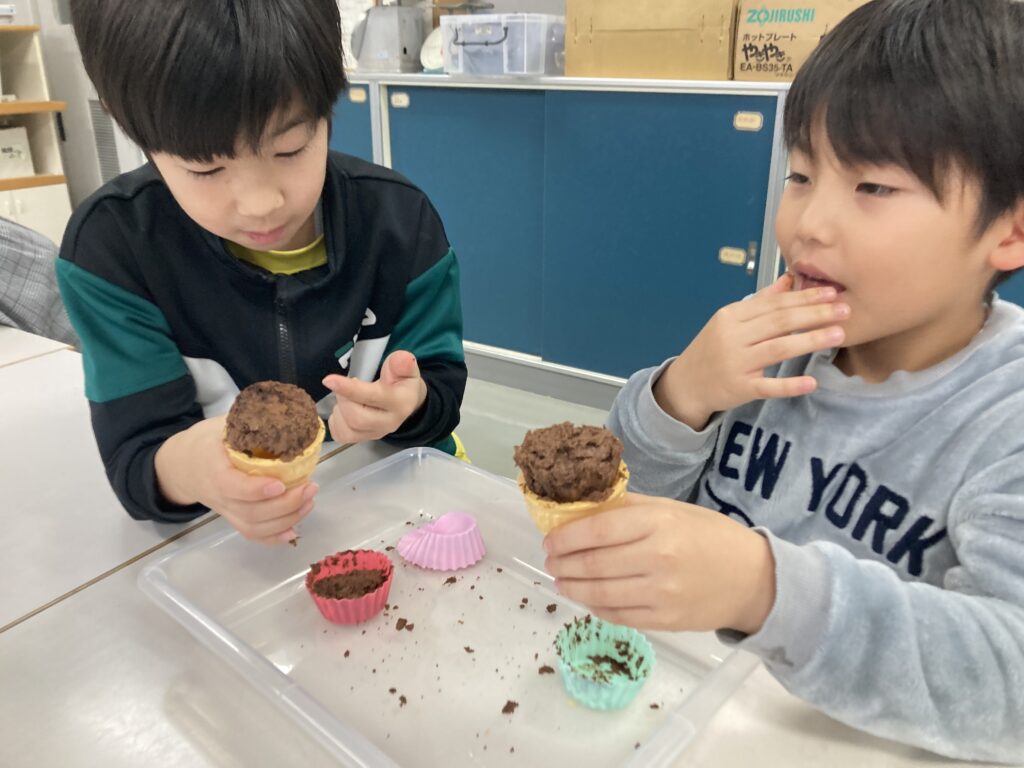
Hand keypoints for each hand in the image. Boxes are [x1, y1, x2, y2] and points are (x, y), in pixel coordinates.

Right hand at [155, 416, 317, 544]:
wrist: (182, 466)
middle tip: (310, 487)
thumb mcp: (223, 424)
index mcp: (213, 469)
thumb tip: (285, 410)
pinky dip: (274, 538)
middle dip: (285, 505)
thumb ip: (249, 419)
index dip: (256, 490)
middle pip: (251, 513)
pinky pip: (252, 535)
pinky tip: (294, 531)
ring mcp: (226, 511)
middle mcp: (219, 496)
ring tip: (309, 500)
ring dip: (287, 519)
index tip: (280, 485)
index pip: (232, 486)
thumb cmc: (208, 441)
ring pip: (255, 527)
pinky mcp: (233, 518)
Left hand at [321, 350, 427, 443]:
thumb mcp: (405, 368)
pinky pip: (341, 436)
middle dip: (343, 399)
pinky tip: (342, 410)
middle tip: (344, 385)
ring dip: (339, 410)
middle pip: (357, 418)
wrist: (405, 402)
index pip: (373, 397)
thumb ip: (401, 363)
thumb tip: (404, 359)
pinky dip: (335, 422)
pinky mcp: (363, 439)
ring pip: (347, 430)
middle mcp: (390, 423)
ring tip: (346, 397)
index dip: (350, 389)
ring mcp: (376, 434)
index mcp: (400, 402)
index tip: (329, 380)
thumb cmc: (401, 381)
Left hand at [543, 493, 775, 633]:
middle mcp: (657, 558)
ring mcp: (660, 593)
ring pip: (599, 593)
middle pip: (592, 564)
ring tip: (561, 581)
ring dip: (572, 588)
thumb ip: (629, 508)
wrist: (754, 579)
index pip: (596, 530)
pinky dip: (595, 607)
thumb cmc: (711, 536)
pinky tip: (587, 598)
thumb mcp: (672, 509)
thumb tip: (583, 508)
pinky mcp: (664, 621)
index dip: (566, 537)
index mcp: (658, 523)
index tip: (550, 540)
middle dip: (562, 564)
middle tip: (550, 561)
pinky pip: (618, 615)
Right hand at [655, 273, 848, 429]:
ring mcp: (735, 363)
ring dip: (810, 341)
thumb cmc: (713, 349)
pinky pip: (768, 386)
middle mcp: (732, 337)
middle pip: (779, 323)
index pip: (774, 304)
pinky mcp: (739, 388)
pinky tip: (811, 382)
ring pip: (777, 349)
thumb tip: (789, 279)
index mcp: (731, 316)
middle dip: (814, 314)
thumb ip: (761, 302)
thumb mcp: (730, 321)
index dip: (804, 297)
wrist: (685, 384)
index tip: (832, 292)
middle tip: (845, 311)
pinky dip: (789, 385)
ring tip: (838, 334)